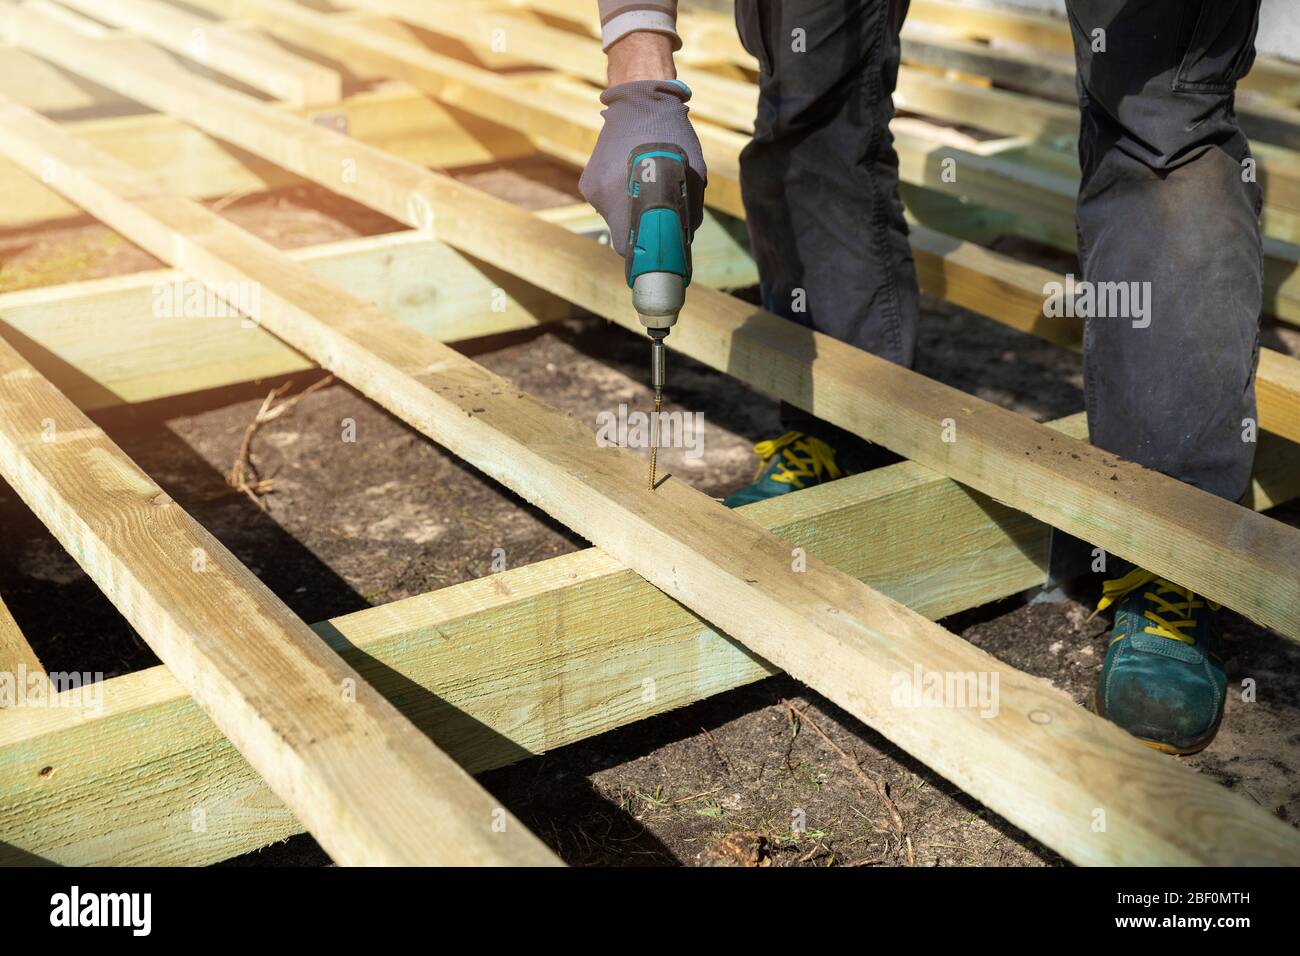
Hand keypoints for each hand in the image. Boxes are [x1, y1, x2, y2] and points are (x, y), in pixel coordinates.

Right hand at [580, 36, 706, 256]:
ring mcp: (592, 190)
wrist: (638, 100)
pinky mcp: (587, 183)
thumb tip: (683, 241)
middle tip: (661, 216)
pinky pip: (608, 204)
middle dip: (642, 231)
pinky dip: (621, 198)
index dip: (646, 252)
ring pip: (616, 219)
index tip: (660, 253)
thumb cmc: (672, 135)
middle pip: (623, 235)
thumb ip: (689, 210)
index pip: (628, 247)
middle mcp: (602, 197)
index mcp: (625, 197)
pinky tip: (632, 176)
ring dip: (632, 211)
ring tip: (646, 185)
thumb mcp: (693, 172)